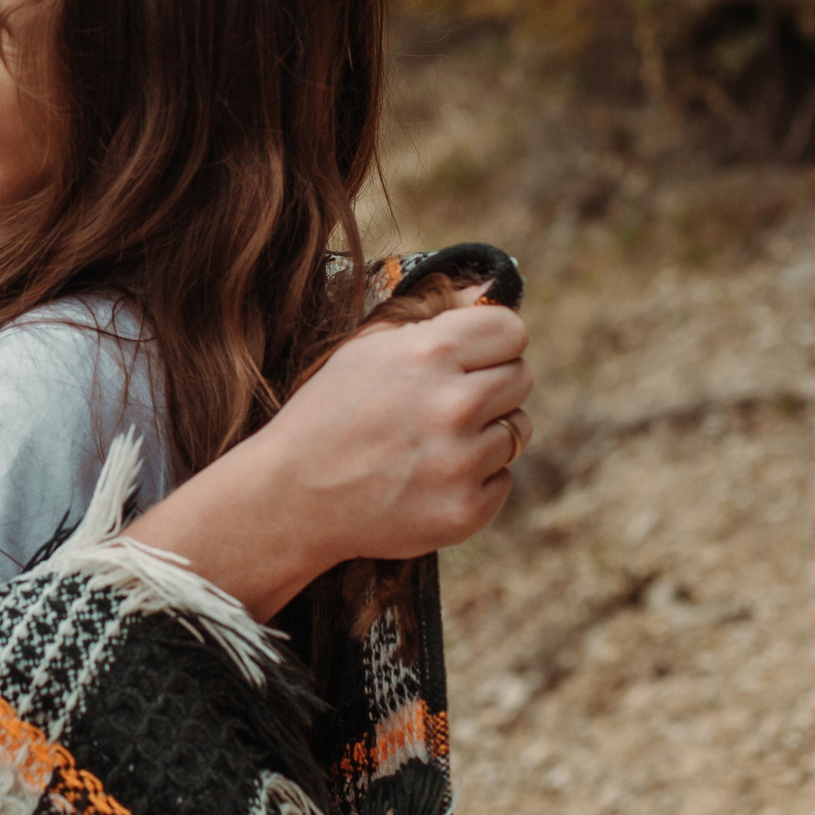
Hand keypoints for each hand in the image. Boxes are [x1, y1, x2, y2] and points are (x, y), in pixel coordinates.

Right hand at [120, 301, 533, 621]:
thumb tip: (490, 303)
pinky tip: (430, 478)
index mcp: (430, 353)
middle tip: (448, 404)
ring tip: (433, 444)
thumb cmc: (328, 415)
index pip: (512, 332)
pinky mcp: (466, 510)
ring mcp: (462, 462)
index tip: (475, 359)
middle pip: (521, 378)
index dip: (493, 344)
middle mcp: (454, 404)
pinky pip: (503, 479)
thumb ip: (432, 328)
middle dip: (492, 386)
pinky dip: (475, 478)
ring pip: (516, 431)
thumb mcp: (367, 350)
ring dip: (485, 434)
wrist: (293, 496)